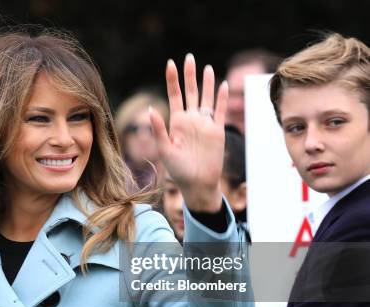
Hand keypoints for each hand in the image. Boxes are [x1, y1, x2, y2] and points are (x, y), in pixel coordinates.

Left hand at [149, 54, 227, 211]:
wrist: (197, 183)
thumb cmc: (178, 170)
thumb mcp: (164, 149)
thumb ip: (158, 129)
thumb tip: (150, 109)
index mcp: (176, 122)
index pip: (174, 95)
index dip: (172, 79)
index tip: (170, 63)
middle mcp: (190, 119)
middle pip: (190, 92)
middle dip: (189, 75)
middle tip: (189, 57)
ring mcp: (204, 124)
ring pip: (206, 98)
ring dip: (207, 83)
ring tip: (206, 67)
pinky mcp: (217, 131)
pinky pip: (220, 110)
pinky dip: (221, 98)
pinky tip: (223, 84)